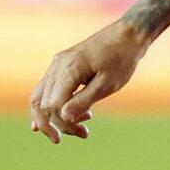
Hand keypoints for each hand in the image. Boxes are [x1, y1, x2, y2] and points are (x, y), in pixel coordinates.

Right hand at [29, 19, 149, 143]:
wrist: (128, 35)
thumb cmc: (122, 59)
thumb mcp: (107, 84)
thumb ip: (84, 101)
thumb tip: (63, 118)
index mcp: (68, 70)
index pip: (53, 106)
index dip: (64, 124)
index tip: (84, 132)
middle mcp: (57, 66)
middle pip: (43, 104)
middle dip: (59, 123)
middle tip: (82, 134)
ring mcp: (57, 64)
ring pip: (41, 96)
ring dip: (54, 116)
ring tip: (76, 128)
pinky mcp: (61, 64)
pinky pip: (47, 87)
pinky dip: (51, 104)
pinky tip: (59, 116)